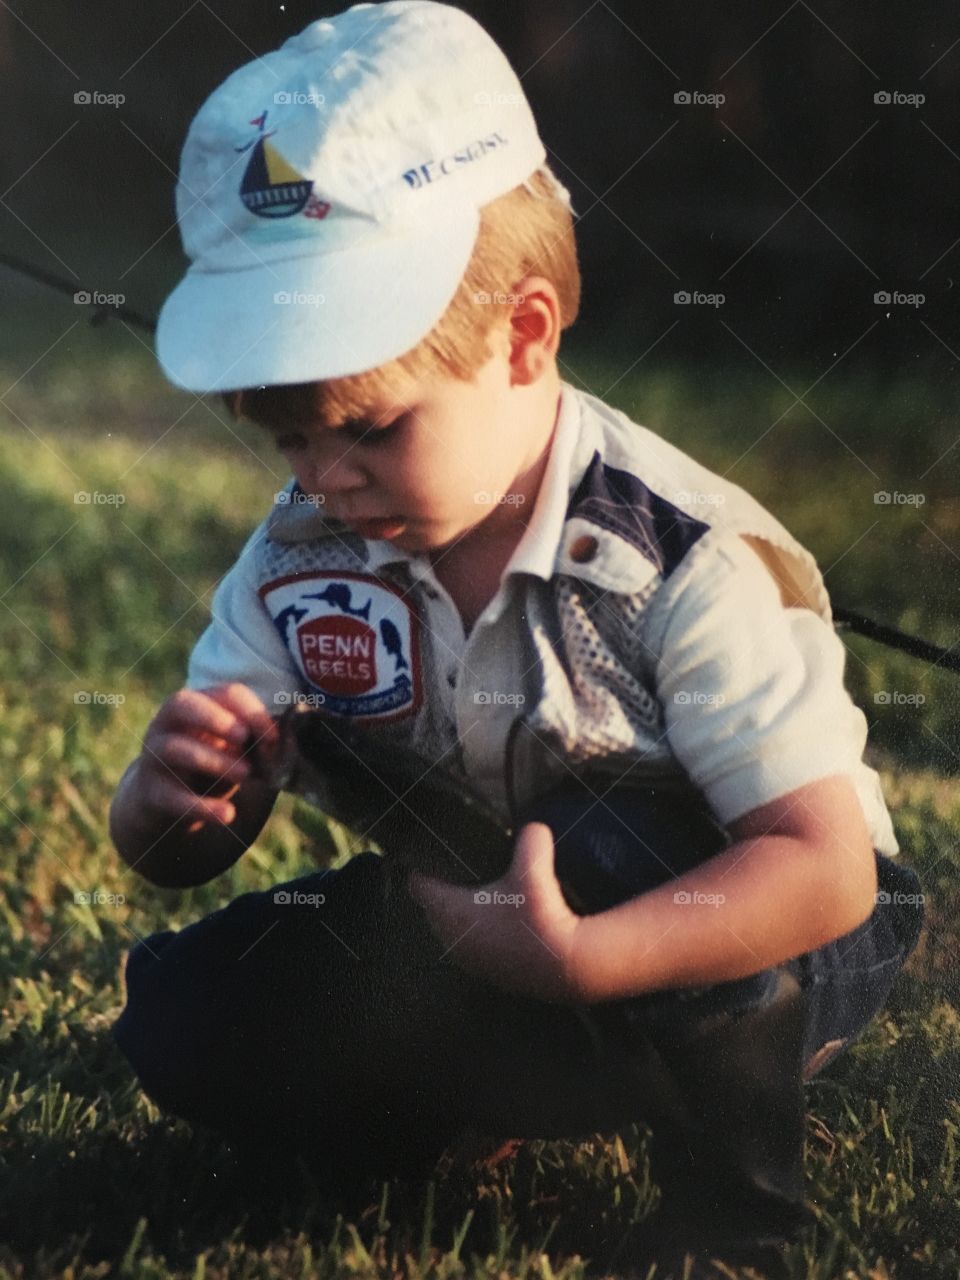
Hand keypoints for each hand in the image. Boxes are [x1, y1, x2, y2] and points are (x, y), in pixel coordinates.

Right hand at [138, 683, 277, 830]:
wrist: (166, 803)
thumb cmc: (209, 764)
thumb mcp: (233, 748)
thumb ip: (257, 739)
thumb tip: (285, 734)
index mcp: (195, 706)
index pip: (224, 693)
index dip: (252, 711)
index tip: (272, 737)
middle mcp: (166, 724)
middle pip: (181, 704)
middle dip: (215, 718)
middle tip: (244, 737)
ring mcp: (154, 757)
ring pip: (174, 748)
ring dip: (214, 760)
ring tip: (245, 774)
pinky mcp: (149, 793)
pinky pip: (172, 797)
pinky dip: (203, 806)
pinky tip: (228, 814)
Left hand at [407, 822, 584, 1002]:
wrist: (568, 966)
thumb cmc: (541, 918)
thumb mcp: (535, 869)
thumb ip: (531, 840)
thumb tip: (534, 829)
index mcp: (450, 911)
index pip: (418, 885)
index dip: (424, 868)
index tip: (434, 858)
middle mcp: (452, 938)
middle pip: (433, 908)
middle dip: (444, 891)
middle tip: (464, 873)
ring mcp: (468, 959)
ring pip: (452, 930)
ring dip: (462, 915)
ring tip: (484, 897)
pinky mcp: (488, 972)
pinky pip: (472, 947)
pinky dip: (480, 934)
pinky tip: (503, 924)